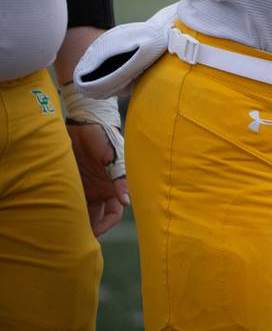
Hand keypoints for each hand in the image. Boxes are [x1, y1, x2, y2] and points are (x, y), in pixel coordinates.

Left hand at [60, 84, 127, 236]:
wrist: (85, 121)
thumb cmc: (104, 136)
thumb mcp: (113, 156)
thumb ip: (120, 178)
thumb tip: (127, 202)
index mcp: (115, 186)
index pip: (114, 213)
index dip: (105, 225)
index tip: (92, 233)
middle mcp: (102, 189)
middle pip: (97, 216)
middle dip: (89, 227)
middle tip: (74, 237)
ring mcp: (88, 186)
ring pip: (83, 211)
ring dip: (76, 220)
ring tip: (64, 229)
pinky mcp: (74, 181)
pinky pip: (71, 200)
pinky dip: (66, 209)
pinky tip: (57, 214)